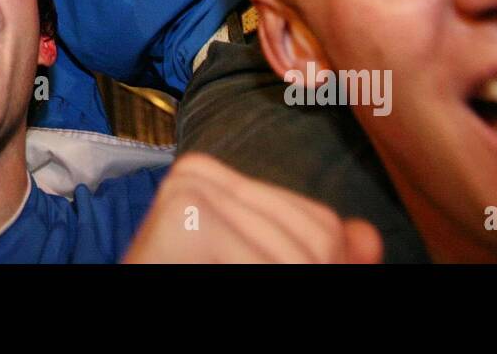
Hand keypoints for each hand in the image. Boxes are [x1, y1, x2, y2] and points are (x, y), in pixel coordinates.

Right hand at [122, 153, 382, 262]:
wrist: (128, 321)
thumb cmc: (191, 282)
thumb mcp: (261, 272)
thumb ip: (311, 254)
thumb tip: (368, 237)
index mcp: (213, 178)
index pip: (317, 222)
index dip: (325, 267)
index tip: (298, 281)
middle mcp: (196, 173)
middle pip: (314, 238)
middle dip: (309, 276)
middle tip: (260, 286)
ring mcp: (187, 190)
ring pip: (297, 256)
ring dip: (287, 287)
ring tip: (236, 284)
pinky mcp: (183, 217)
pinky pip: (264, 265)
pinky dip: (254, 286)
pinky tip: (215, 280)